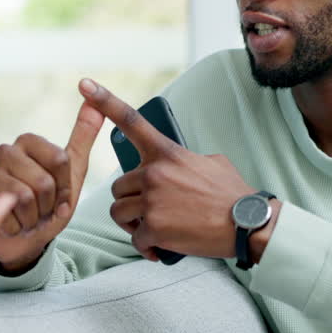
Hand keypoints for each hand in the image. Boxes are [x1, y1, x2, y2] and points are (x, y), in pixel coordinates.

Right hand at [0, 102, 104, 272]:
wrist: (26, 239)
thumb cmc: (49, 204)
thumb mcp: (72, 171)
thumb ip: (83, 136)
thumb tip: (95, 101)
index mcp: (28, 141)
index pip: (59, 160)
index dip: (65, 186)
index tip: (59, 195)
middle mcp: (4, 151)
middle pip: (43, 181)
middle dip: (49, 205)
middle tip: (41, 209)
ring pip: (24, 198)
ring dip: (33, 218)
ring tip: (28, 217)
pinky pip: (5, 214)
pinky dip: (16, 227)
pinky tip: (11, 224)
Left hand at [78, 79, 256, 260]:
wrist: (248, 223)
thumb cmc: (232, 194)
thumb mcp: (210, 162)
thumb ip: (183, 160)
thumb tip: (175, 168)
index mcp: (166, 152)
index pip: (130, 120)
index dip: (104, 100)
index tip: (84, 85)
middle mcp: (154, 172)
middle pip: (118, 187)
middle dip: (130, 201)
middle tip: (149, 212)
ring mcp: (152, 200)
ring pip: (118, 212)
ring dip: (131, 224)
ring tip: (153, 229)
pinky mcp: (153, 227)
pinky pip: (135, 238)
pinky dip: (146, 246)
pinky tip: (161, 248)